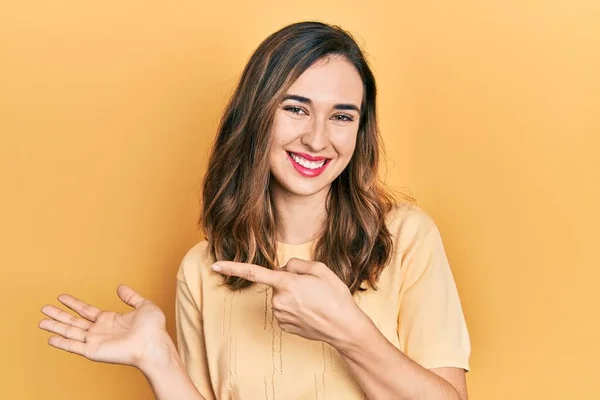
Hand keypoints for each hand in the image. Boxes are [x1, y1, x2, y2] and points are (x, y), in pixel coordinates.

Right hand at [38, 285, 172, 370]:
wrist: (153, 343)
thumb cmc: (153, 328)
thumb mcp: (144, 306)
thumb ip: (131, 297)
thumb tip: (120, 287)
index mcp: (110, 320)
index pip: (86, 310)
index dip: (73, 303)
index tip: (61, 297)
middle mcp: (100, 331)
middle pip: (74, 321)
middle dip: (58, 315)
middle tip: (44, 308)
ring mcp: (95, 341)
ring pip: (70, 332)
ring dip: (55, 327)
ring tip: (41, 321)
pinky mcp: (93, 351)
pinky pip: (74, 346)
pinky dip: (62, 343)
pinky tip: (50, 338)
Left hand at [213, 258, 363, 344]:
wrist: (344, 327)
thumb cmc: (335, 297)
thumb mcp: (321, 270)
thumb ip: (297, 264)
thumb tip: (285, 269)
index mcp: (286, 283)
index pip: (254, 273)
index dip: (233, 267)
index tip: (216, 265)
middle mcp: (279, 300)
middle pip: (277, 283)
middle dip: (290, 282)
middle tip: (313, 289)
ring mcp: (280, 315)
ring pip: (280, 297)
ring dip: (293, 296)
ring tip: (314, 302)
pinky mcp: (283, 326)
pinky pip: (284, 310)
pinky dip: (294, 309)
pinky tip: (309, 313)